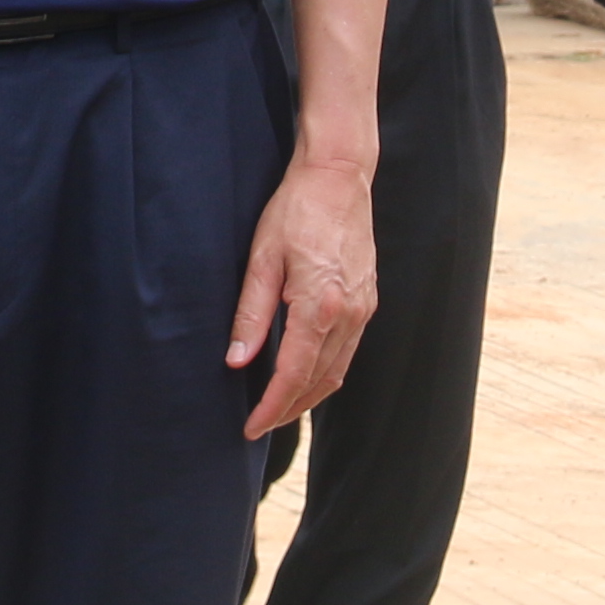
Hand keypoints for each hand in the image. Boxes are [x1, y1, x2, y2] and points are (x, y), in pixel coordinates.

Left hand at [232, 150, 377, 437]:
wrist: (340, 177)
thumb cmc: (296, 210)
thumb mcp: (262, 257)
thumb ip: (251, 313)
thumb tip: (237, 360)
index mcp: (320, 306)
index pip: (294, 374)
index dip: (271, 407)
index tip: (250, 427)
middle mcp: (349, 314)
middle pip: (318, 382)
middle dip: (288, 410)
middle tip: (258, 426)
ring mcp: (363, 309)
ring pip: (337, 372)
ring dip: (308, 396)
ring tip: (278, 410)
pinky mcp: (368, 301)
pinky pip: (347, 352)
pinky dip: (325, 373)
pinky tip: (305, 376)